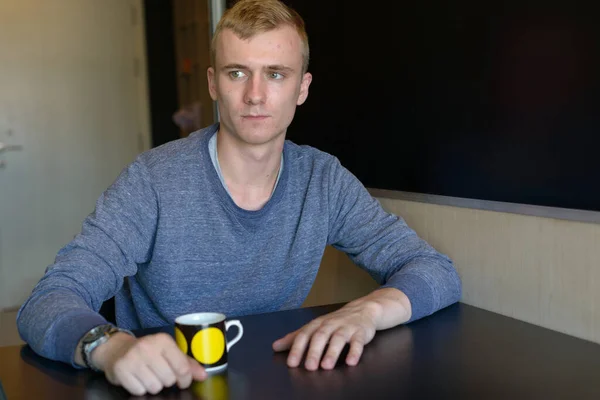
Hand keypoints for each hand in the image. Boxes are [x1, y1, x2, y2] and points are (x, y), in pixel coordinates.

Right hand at [91, 332, 206, 395]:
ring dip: (154, 385)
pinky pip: (139, 391)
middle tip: (161, 374)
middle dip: (167, 381)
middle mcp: (147, 347)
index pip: (182, 367)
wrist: (116, 349)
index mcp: (163, 341)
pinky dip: (140, 388)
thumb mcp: (168, 351)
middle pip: (169, 379)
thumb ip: (186, 363)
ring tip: (149, 375)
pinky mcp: (121, 370)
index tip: (183, 380)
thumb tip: (203, 375)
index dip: (185, 379)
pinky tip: (138, 378)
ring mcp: (133, 358)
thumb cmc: (147, 351)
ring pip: (155, 387)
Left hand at [272, 288, 410, 370]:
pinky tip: (351, 362)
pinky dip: (355, 351)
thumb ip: (295, 338)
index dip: (297, 349)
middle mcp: (330, 324)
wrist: (363, 309)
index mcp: (317, 324)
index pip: (304, 335)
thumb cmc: (335, 322)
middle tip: (309, 367)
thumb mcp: (314, 327)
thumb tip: (275, 346)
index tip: (292, 363)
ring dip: (333, 352)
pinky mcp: (360, 332)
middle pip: (320, 336)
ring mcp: (346, 327)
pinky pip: (358, 341)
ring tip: (327, 366)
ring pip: (338, 338)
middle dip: (314, 351)